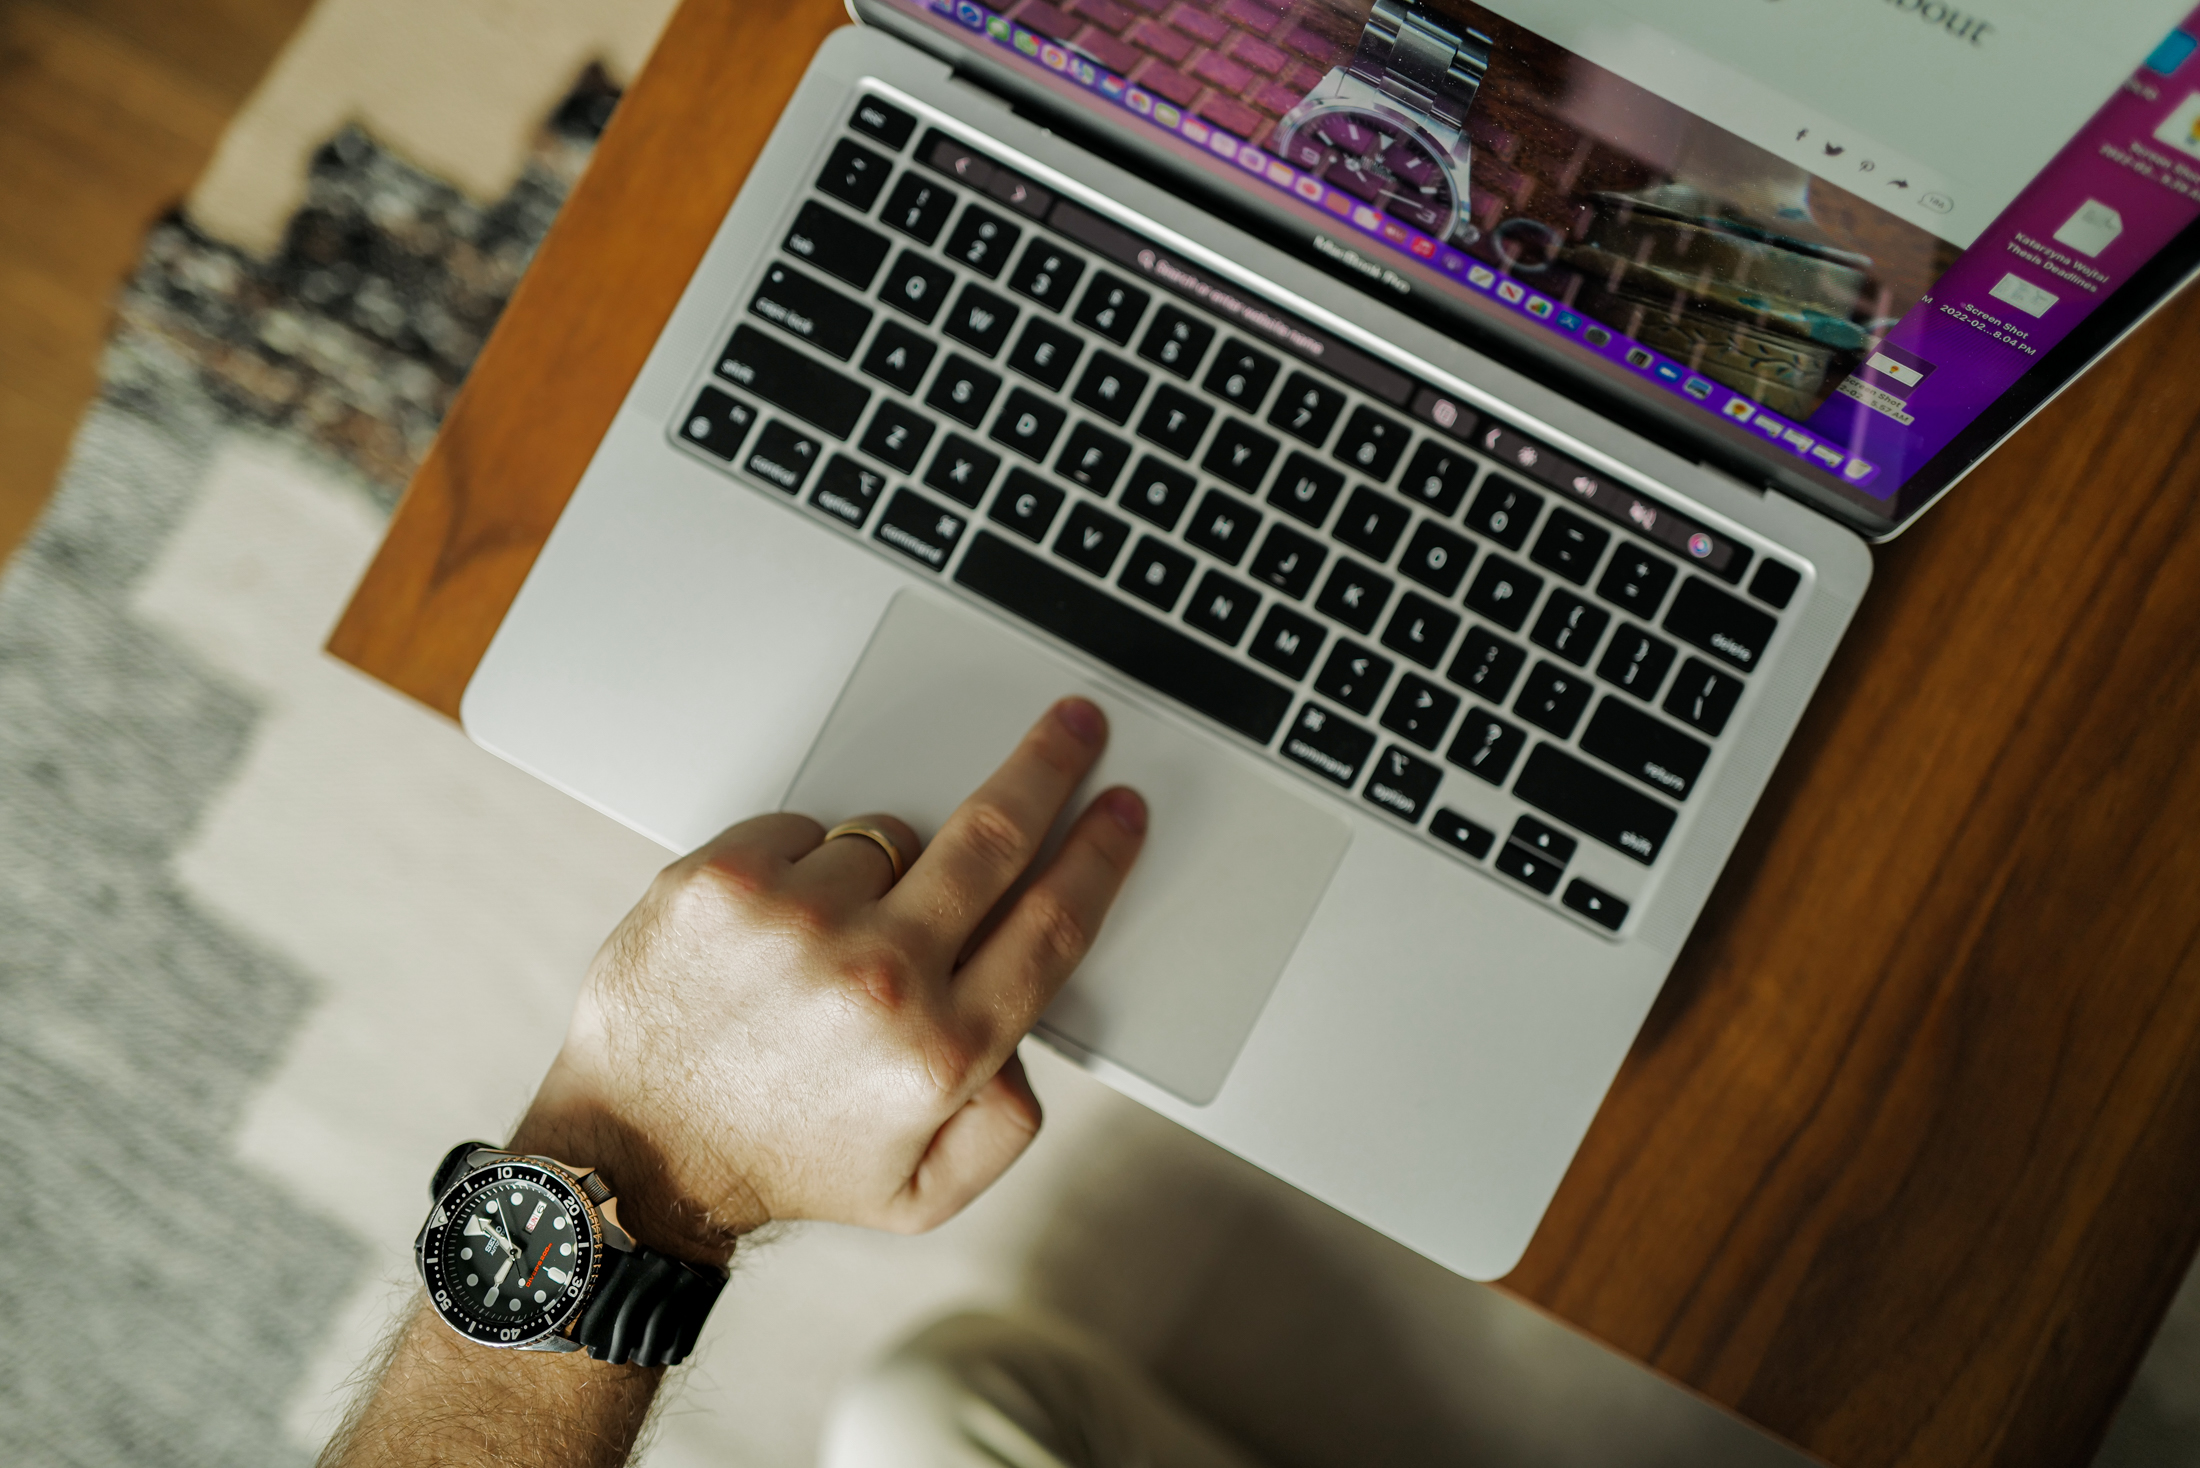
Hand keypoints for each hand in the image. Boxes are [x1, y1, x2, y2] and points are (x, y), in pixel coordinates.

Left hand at [513, 698, 1146, 1263]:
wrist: (636, 1156)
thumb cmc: (778, 1162)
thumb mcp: (921, 1192)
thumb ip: (1006, 1125)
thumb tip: (1032, 1044)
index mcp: (939, 1050)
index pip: (1051, 925)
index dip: (1099, 856)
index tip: (1119, 812)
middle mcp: (877, 977)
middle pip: (995, 835)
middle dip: (1049, 768)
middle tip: (1075, 727)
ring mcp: (795, 921)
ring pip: (886, 840)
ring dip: (882, 871)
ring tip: (832, 943)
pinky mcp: (723, 882)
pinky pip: (802, 829)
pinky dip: (801, 864)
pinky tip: (780, 927)